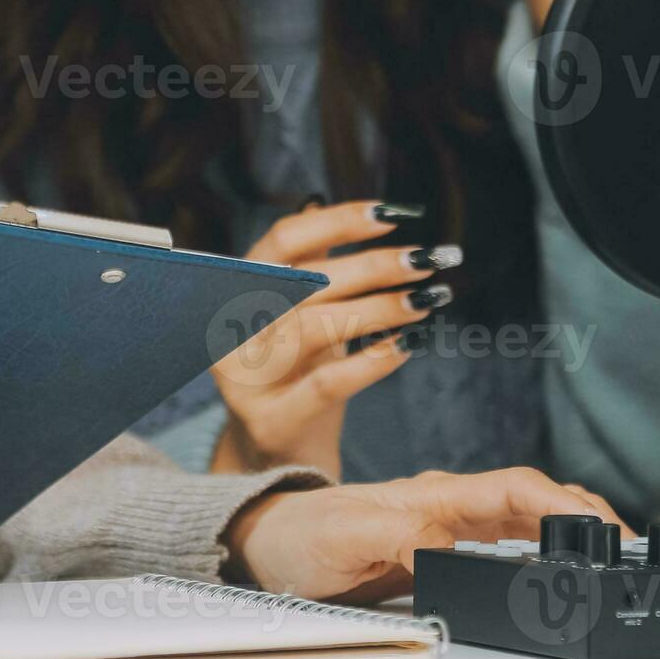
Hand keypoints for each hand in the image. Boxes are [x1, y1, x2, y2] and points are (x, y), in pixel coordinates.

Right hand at [211, 201, 458, 478]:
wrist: (280, 459)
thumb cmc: (300, 374)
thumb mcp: (304, 313)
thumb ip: (311, 264)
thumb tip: (322, 199)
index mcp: (239, 291)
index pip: (283, 239)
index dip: (337, 221)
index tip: (393, 214)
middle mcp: (232, 330)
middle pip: (306, 282)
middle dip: (374, 265)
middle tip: (427, 259)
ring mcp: (245, 378)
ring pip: (314, 328)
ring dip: (379, 309)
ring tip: (427, 299)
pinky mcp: (270, 420)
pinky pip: (327, 383)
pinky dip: (373, 361)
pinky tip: (409, 344)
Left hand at [224, 467, 629, 602]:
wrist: (269, 543)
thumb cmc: (300, 534)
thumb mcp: (344, 537)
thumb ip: (395, 536)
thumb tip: (447, 548)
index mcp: (433, 495)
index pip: (514, 488)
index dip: (563, 505)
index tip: (599, 528)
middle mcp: (448, 505)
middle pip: (535, 498)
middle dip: (586, 516)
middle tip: (629, 546)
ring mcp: (448, 527)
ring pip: (526, 519)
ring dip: (571, 531)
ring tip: (613, 554)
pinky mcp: (443, 551)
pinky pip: (505, 544)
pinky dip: (543, 549)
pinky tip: (561, 565)